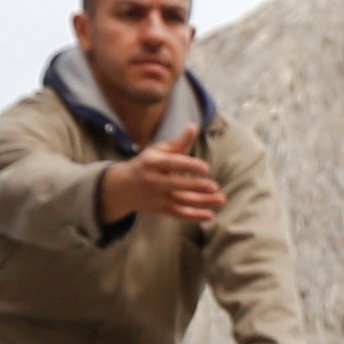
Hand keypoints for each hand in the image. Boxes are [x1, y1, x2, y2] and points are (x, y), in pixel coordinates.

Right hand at [99, 139, 224, 225]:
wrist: (122, 187)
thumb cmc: (147, 164)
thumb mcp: (158, 151)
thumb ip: (178, 143)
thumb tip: (194, 126)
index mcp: (151, 163)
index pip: (171, 164)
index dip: (188, 166)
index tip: (206, 167)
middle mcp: (152, 181)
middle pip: (175, 185)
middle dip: (195, 187)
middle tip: (214, 187)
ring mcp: (155, 198)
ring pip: (181, 202)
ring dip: (202, 203)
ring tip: (221, 199)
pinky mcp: (159, 211)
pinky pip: (179, 214)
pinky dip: (195, 216)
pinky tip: (210, 215)